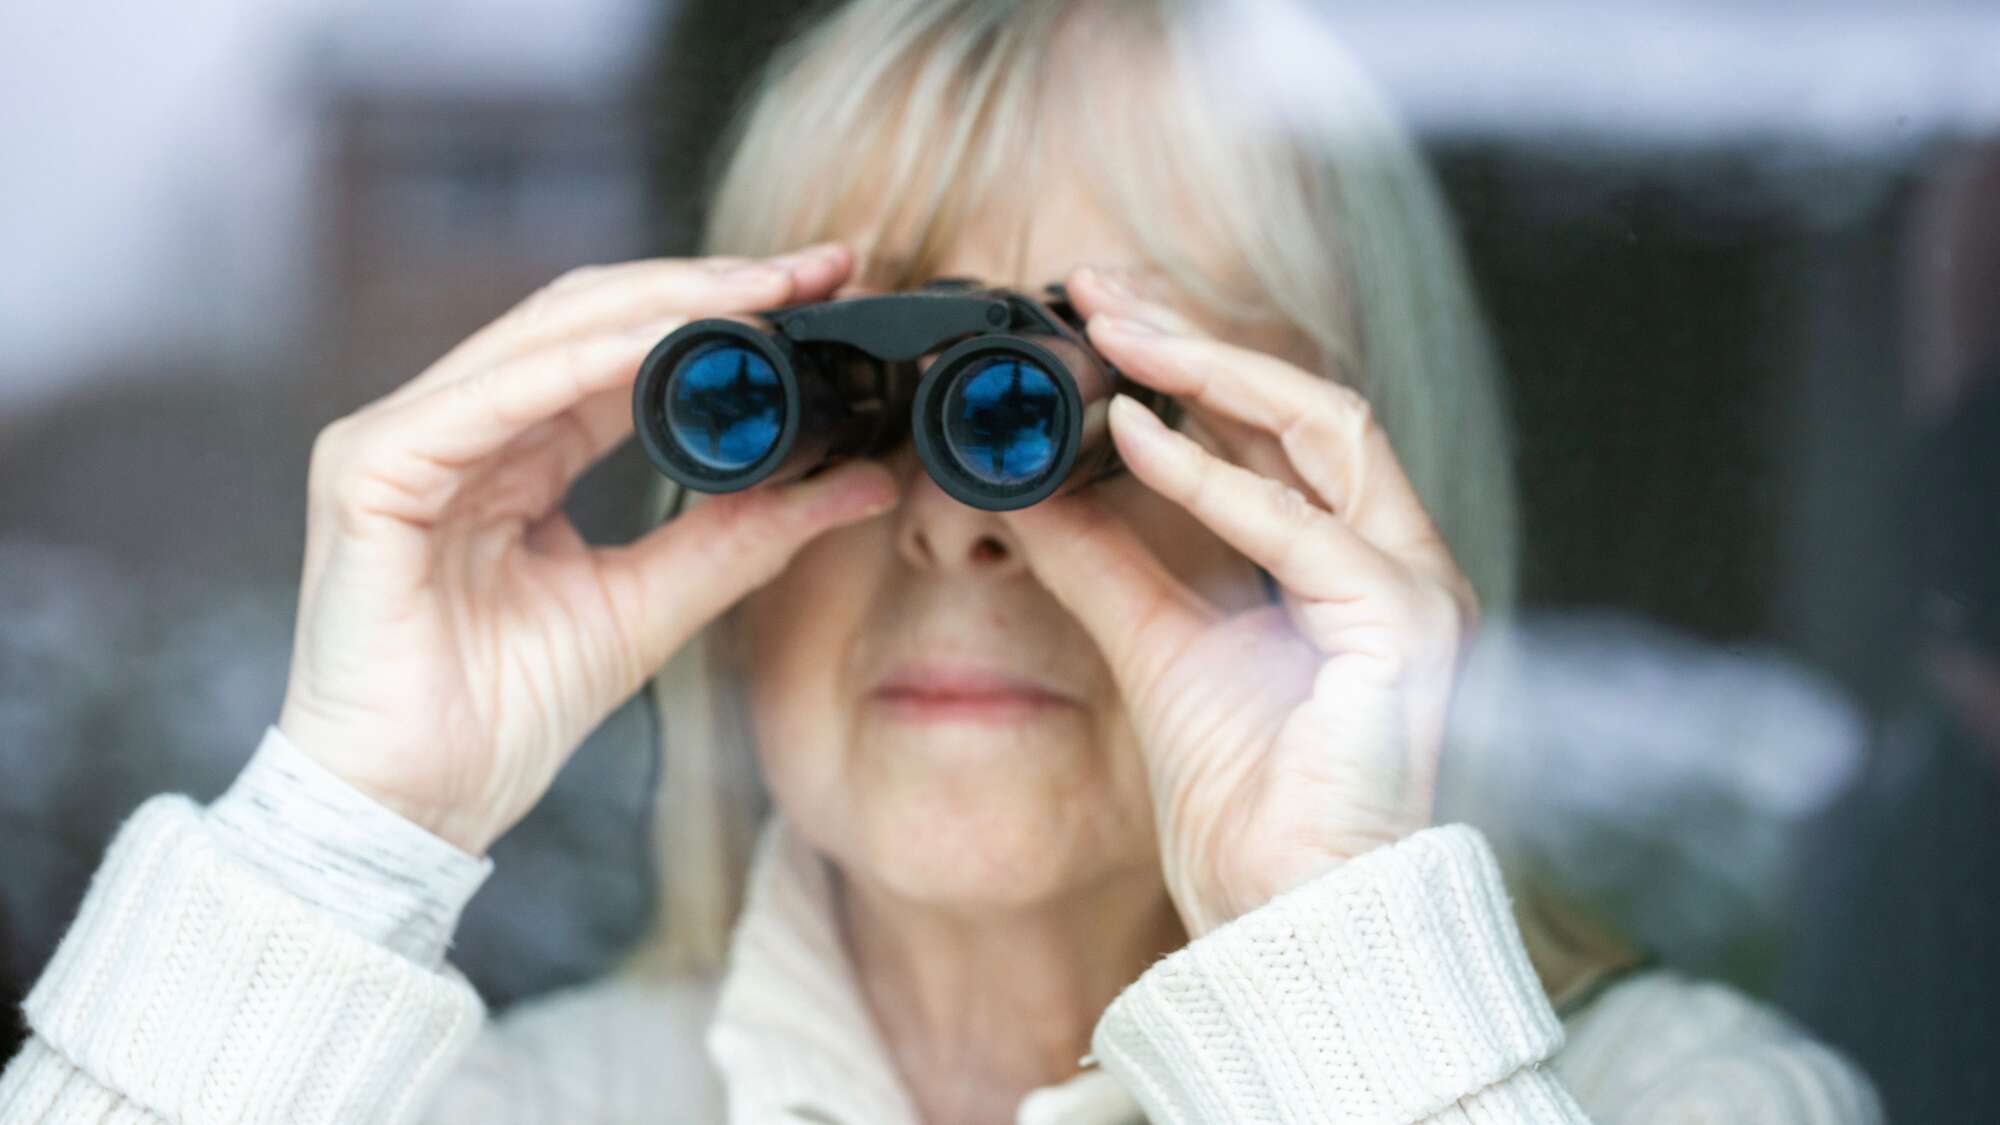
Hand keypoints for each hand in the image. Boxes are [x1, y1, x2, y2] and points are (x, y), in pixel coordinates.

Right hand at [277, 245, 897, 855]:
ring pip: (542, 334)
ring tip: (760, 293)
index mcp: (512, 450)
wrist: (419, 810)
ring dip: (660, 305)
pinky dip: (579, 366)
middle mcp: (456, 427)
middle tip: (812, 269)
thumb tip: (856, 483)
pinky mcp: (369, 473)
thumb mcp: (652, 607)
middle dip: (707, 284)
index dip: (719, 309)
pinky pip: (487, 399)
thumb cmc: (505, 716)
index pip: (619, 344)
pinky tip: (660, 346)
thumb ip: (742, 536)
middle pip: (586, 314)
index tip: (822, 291)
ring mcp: (402, 440)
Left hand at [1000, 266, 1478, 935]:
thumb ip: (1106, 564)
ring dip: (1214, 371)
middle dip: (1203, 335)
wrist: (1286, 917)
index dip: (1196, 360)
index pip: (1282, 428)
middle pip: (1310, 405)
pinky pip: (1301, 530)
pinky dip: (1213, 476)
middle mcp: (1399, 563)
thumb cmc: (1247, 801)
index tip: (1102, 312)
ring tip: (1114, 329)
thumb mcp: (1154, 648)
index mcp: (1354, 564)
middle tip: (1101, 287)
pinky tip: (1133, 434)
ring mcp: (1416, 592)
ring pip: (1326, 432)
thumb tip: (1029, 489)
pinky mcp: (1404, 633)